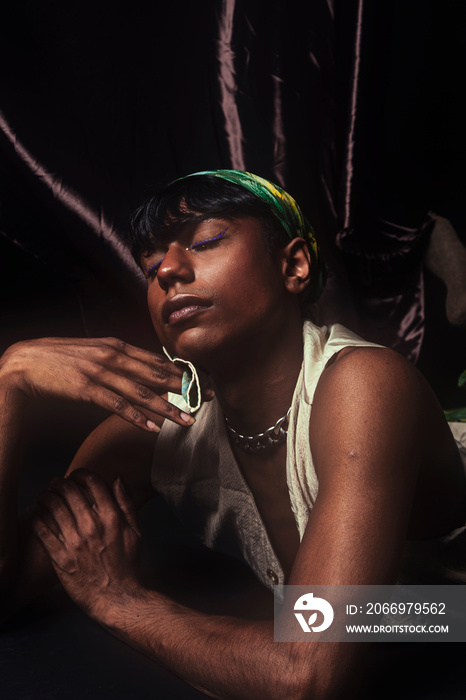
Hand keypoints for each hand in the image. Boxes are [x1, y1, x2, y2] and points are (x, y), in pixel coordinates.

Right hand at [0, 337, 211, 430]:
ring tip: (186, 420)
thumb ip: (118, 359)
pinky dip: (138, 417)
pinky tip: (152, 427)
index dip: (181, 373)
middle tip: (207, 400)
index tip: (201, 383)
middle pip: (156, 375)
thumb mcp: (94, 353)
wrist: (27, 363)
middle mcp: (113, 357)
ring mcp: (101, 372)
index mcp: (116, 346)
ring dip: (167, 408)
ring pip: (142, 392)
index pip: (157, 361)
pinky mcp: (87, 388)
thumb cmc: (61, 359)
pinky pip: (118, 405)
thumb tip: (141, 370)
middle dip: (185, 389)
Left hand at [32, 469, 143, 619]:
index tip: (75, 475)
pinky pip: (42, 531)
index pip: (92, 482)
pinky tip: (35, 514)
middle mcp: (92, 527)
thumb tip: (116, 479)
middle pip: (69, 490)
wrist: (118, 598)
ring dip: (44, 496)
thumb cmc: (128, 565)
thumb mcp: (136, 531)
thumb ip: (126, 503)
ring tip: (43, 496)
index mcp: (112, 517)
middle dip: (59, 482)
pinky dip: (36, 518)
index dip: (80, 473)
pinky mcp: (61, 558)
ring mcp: (75, 543)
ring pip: (52, 507)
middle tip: (55, 484)